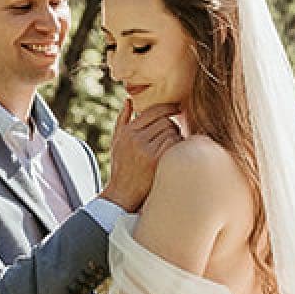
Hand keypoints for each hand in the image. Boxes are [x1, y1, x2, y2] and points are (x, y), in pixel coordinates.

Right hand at [103, 98, 185, 212]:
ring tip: (170, 147)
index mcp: (128, 132)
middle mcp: (136, 139)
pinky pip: (175, 144)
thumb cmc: (121, 166)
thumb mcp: (117, 141)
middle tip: (172, 134)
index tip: (176, 108)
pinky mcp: (156, 161)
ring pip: (172, 131)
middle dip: (171, 125)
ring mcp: (146, 150)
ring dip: (175, 136)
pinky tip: (174, 154)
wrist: (122, 193)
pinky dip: (178, 146)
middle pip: (165, 121)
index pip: (153, 111)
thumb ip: (123, 119)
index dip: (168, 107)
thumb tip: (129, 100)